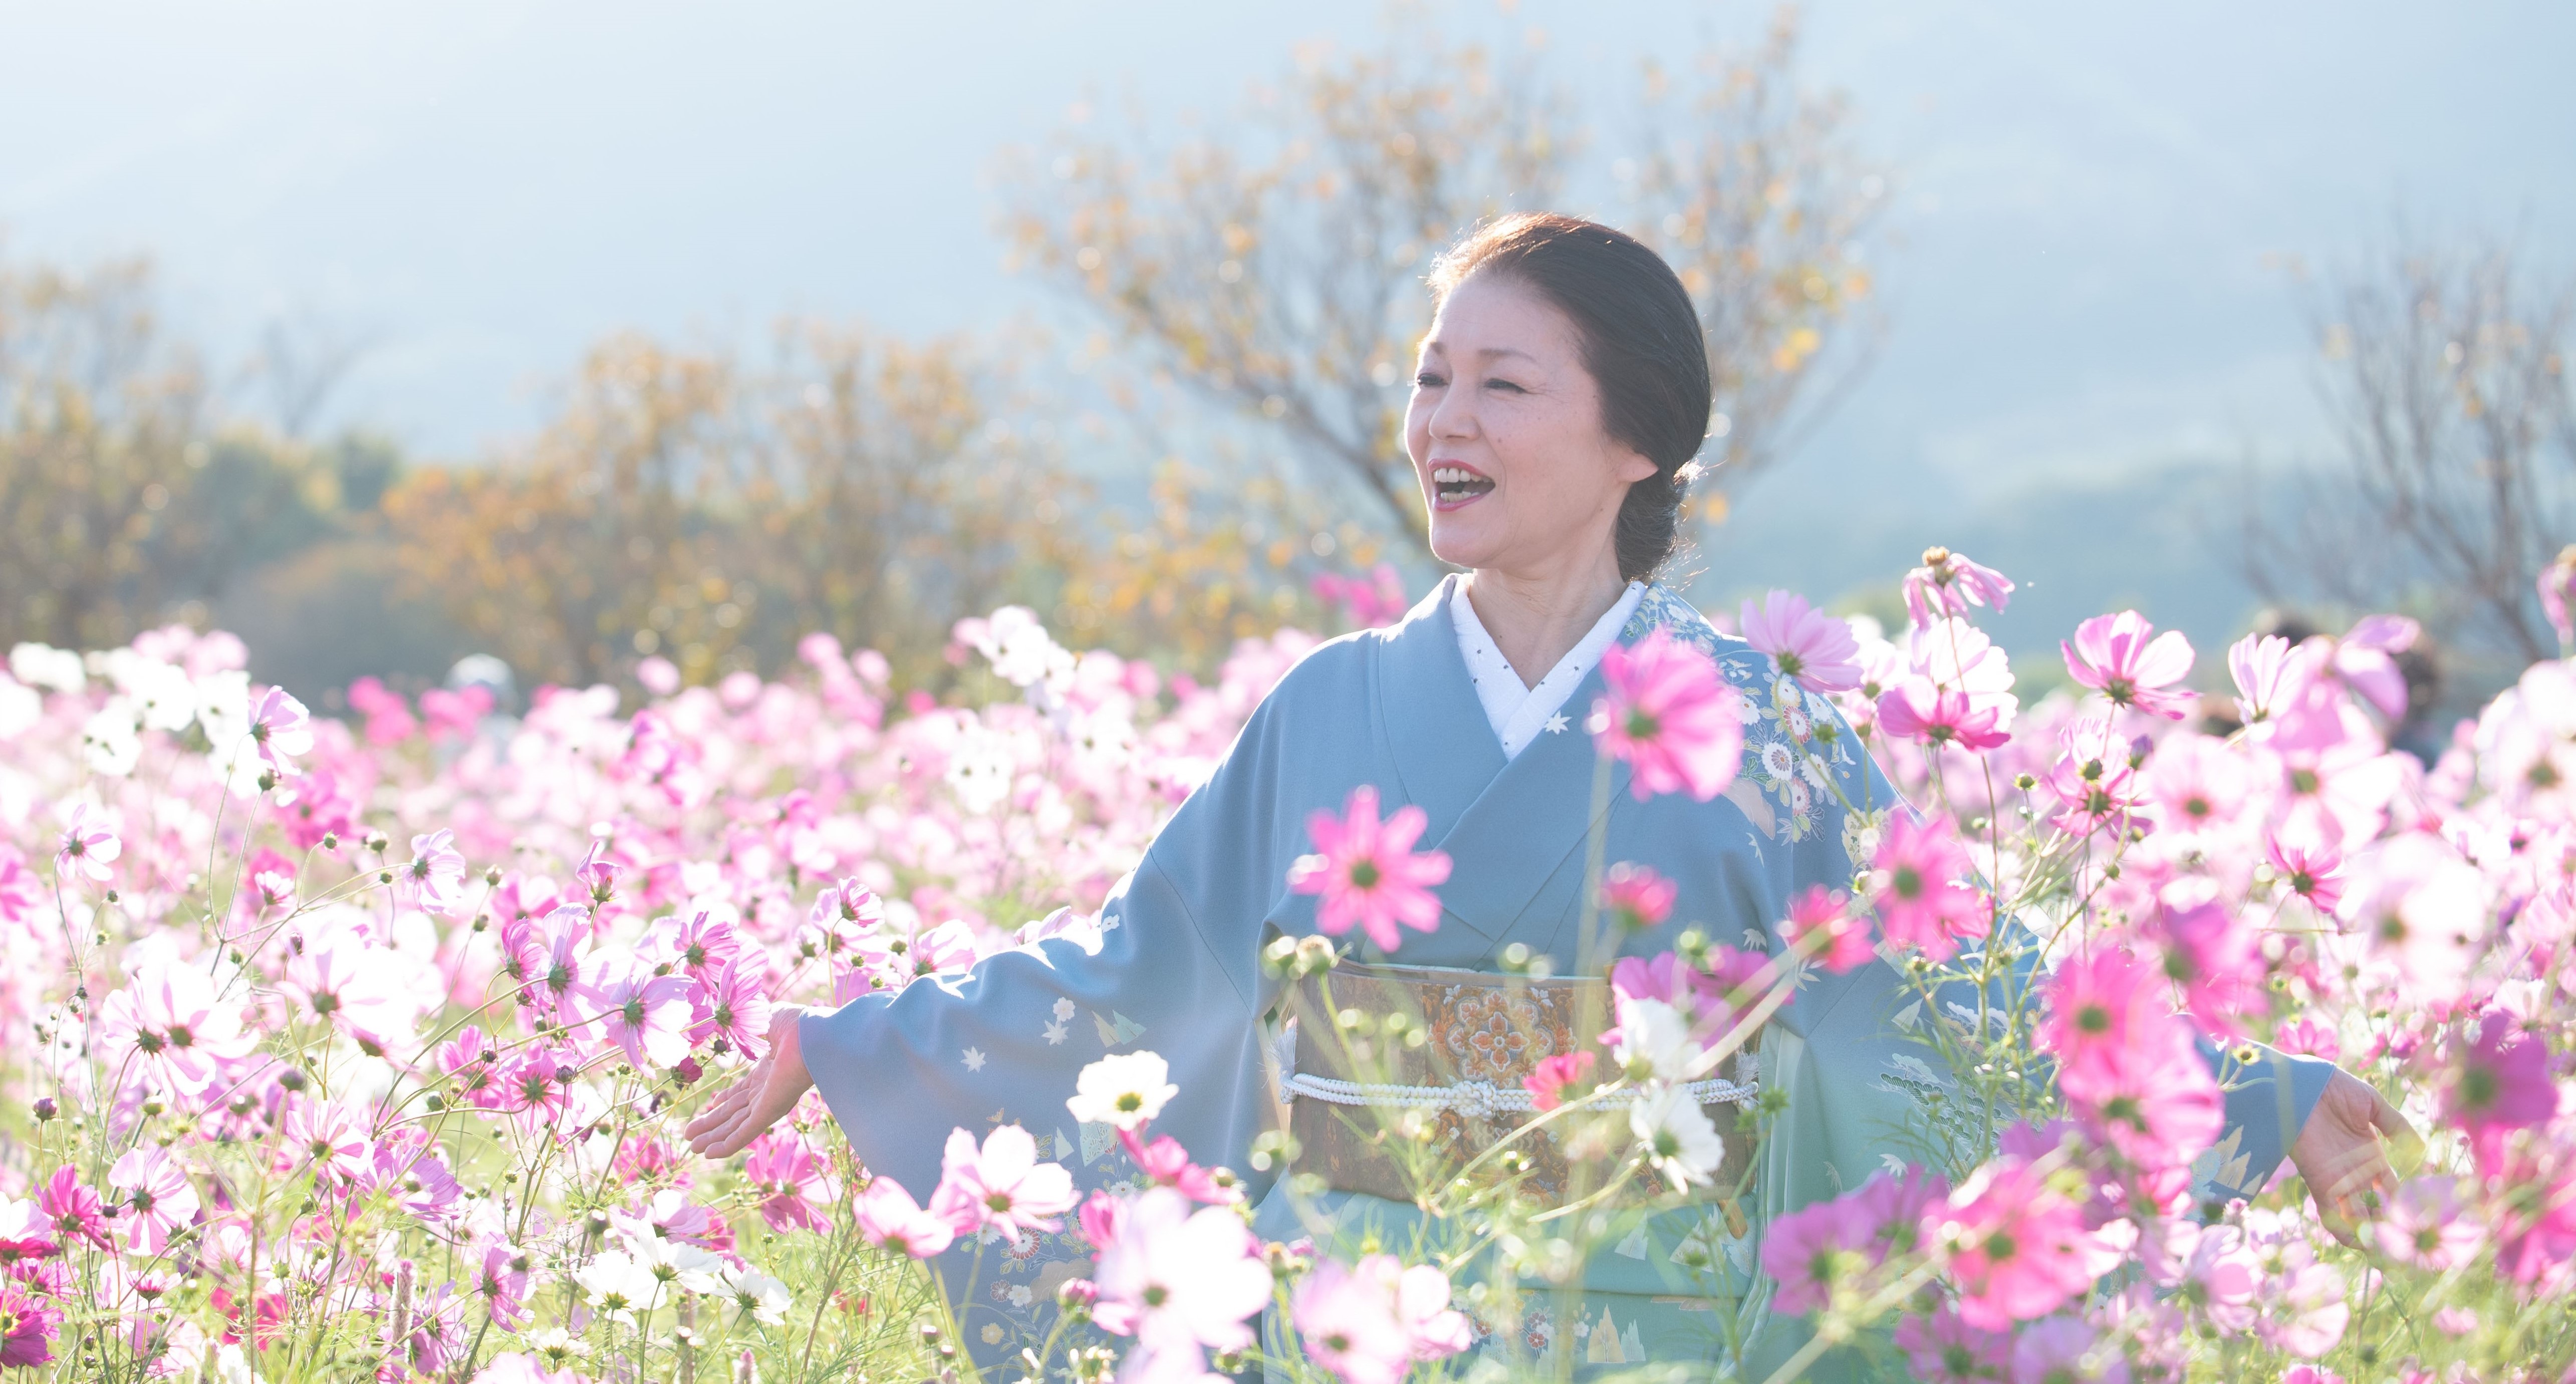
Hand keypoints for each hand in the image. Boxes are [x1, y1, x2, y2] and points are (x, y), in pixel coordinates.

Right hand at [684, 1004, 813, 1159]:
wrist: (813, 1031)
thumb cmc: (797, 1024)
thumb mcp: (765, 1024)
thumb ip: (750, 1031)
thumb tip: (739, 1026)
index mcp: (767, 1071)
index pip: (741, 1092)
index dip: (724, 1102)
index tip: (711, 1108)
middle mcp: (767, 1090)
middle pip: (734, 1113)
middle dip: (712, 1124)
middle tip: (691, 1137)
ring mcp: (768, 1103)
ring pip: (735, 1127)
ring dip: (713, 1138)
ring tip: (692, 1148)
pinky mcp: (770, 1112)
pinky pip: (744, 1133)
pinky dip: (726, 1144)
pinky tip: (709, 1154)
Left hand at [2288, 1068, 2417, 1246]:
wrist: (2299, 1084)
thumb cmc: (2333, 1088)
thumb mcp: (2372, 1105)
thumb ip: (2396, 1126)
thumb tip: (2422, 1151)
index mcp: (2372, 1157)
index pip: (2392, 1191)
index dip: (2406, 1207)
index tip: (2423, 1224)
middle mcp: (2356, 1173)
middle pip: (2376, 1210)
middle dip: (2389, 1229)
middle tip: (2408, 1251)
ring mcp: (2339, 1180)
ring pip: (2357, 1217)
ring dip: (2371, 1236)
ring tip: (2389, 1257)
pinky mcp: (2320, 1181)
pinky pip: (2331, 1212)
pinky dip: (2344, 1229)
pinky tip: (2361, 1245)